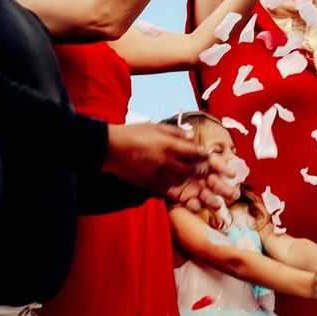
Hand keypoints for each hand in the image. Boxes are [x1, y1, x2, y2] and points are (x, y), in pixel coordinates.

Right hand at [102, 121, 216, 193]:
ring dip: (185, 177)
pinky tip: (170, 179)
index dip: (202, 156)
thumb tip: (191, 136)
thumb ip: (175, 132)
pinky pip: (166, 188)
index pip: (194, 153)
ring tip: (184, 173)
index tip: (205, 156)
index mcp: (169, 145)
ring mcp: (157, 175)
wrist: (111, 148)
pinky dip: (171, 185)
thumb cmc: (133, 133)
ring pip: (180, 181)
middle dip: (197, 169)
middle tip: (198, 167)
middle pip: (190, 170)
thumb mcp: (156, 127)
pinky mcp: (148, 184)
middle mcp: (166, 161)